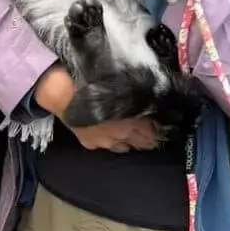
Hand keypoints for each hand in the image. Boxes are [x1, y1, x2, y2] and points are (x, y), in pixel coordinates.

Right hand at [33, 67, 157, 152]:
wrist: (65, 93)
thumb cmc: (95, 83)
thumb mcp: (124, 87)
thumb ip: (139, 98)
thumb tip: (153, 99)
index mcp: (135, 121)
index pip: (155, 134)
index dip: (160, 131)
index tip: (164, 128)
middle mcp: (124, 135)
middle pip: (143, 143)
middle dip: (148, 139)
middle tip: (149, 132)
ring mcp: (106, 142)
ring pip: (125, 148)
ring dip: (129, 141)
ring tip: (129, 134)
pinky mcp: (90, 144)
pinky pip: (105, 145)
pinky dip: (109, 141)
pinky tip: (107, 134)